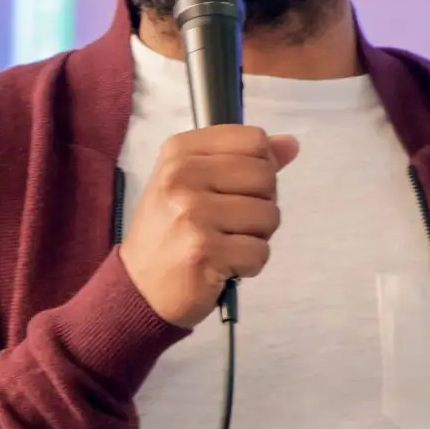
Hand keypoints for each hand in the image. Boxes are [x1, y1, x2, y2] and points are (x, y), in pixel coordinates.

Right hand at [120, 125, 299, 327]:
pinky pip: (260, 252)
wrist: (139, 288)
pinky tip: (223, 265)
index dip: (261, 167)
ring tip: (224, 245)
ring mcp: (193, 213)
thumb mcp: (194, 183)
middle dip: (260, 205)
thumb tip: (290, 145)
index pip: (254, 141)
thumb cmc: (170, 232)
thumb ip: (242, 160)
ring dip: (256, 238)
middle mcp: (182, 176)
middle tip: (229, 224)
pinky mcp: (205, 251)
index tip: (237, 189)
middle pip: (266, 176)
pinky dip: (249, 265)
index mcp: (180, 152)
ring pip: (269, 215)